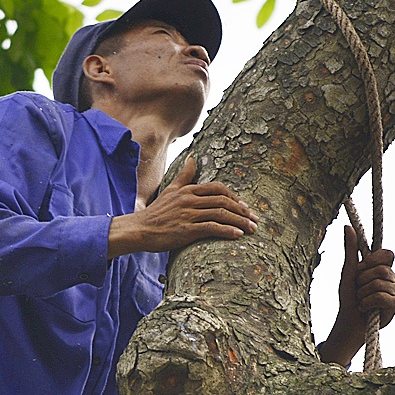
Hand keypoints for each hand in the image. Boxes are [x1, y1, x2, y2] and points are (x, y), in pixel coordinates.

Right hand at [108, 155, 255, 256]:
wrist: (140, 230)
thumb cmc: (157, 213)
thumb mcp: (170, 190)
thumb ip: (184, 176)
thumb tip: (193, 158)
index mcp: (188, 190)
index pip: (218, 189)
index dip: (234, 197)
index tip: (245, 207)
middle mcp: (190, 200)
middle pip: (223, 201)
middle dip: (242, 211)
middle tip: (255, 220)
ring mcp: (188, 215)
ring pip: (221, 214)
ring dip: (240, 222)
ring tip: (252, 229)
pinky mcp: (186, 230)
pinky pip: (211, 228)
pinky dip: (227, 231)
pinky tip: (238, 236)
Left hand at [318, 223, 394, 367]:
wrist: (348, 320)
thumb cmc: (349, 296)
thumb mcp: (348, 270)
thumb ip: (350, 249)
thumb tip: (347, 227)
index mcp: (382, 267)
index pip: (388, 254)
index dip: (374, 259)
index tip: (361, 266)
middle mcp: (392, 278)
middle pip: (382, 270)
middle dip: (363, 280)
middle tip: (358, 289)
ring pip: (380, 284)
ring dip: (363, 294)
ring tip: (361, 300)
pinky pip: (383, 298)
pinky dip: (368, 303)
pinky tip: (365, 309)